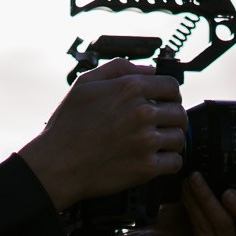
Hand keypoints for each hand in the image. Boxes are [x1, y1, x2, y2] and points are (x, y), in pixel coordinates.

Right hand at [15, 60, 185, 209]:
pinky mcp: (146, 167)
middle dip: (172, 118)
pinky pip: (175, 162)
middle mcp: (142, 112)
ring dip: (171, 140)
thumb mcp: (85, 84)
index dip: (170, 95)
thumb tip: (148, 70)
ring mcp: (146, 141)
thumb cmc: (67, 126)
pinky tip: (156, 159)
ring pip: (179, 138)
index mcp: (130, 88)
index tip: (166, 102)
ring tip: (157, 143)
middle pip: (179, 113)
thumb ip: (119, 69)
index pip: (171, 86)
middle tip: (162, 125)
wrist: (56, 164)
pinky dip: (169, 162)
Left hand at [110, 174, 235, 235]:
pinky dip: (197, 205)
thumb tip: (232, 133)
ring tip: (194, 178)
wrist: (150, 229)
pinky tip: (186, 190)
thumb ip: (226, 172)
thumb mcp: (208, 185)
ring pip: (228, 226)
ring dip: (209, 199)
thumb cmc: (182, 205)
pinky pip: (207, 229)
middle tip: (230, 193)